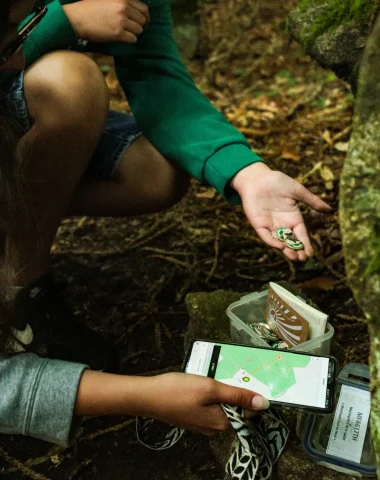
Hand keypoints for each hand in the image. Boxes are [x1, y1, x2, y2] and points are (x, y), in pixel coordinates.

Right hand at [63, 0, 149, 43]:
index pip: (144, 8)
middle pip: (143, 20)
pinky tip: (122, 38)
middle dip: (140, 26)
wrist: (77, 19)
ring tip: (126, 33)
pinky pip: (133, 39)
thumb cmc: (89, 8)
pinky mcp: (118, 33)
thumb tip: (133, 10)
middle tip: (134, 29)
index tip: (142, 21)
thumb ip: (121, 2)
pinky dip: (129, 40)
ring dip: (134, 33)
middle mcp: (124, 7)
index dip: (145, 16)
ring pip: (139, 30)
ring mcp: (122, 20)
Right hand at [141, 373, 269, 435]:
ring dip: (219, 390)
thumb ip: (237, 395)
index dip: (249, 393)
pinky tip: (199, 383)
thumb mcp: (211, 388)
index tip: (245, 376)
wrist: (147, 396)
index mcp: (222, 423)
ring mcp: (202, 424)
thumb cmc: (179, 391)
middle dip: (232, 389)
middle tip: (222, 373)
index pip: (248, 411)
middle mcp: (214, 428)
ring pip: (220, 404)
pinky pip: (208, 405)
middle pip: (234, 407)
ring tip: (210, 376)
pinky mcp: (192, 417)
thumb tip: (264, 403)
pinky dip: (208, 393)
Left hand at [231, 162, 331, 261]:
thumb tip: (329, 210)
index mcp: (293, 218)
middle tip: (302, 259)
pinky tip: (280, 246)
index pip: (301, 235)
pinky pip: (266, 236)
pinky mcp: (259, 224)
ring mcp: (270, 225)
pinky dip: (272, 241)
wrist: (257, 178)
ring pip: (279, 241)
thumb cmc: (277, 182)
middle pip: (291, 241)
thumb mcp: (297, 191)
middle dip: (296, 251)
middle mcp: (282, 224)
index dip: (306, 244)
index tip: (311, 254)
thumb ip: (312, 201)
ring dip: (286, 250)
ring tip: (294, 257)